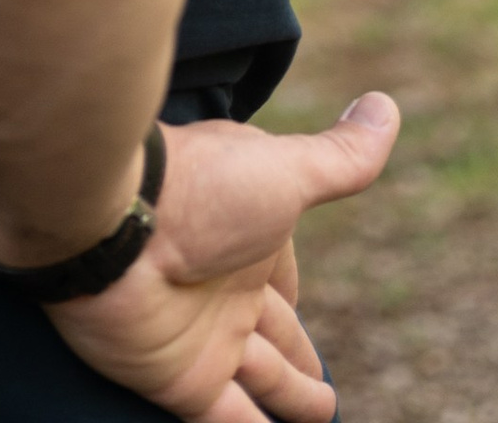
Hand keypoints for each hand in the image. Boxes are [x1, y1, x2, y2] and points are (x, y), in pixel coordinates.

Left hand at [42, 98, 397, 421]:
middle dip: (300, 367)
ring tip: (318, 421)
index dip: (297, 305)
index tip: (302, 315)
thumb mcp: (285, 171)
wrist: (111, 221)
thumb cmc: (199, 185)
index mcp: (250, 242)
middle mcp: (227, 292)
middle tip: (322, 400)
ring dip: (290, 406)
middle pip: (278, 341)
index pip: (285, 287)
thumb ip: (338, 157)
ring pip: (264, 384)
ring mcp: (205, 340)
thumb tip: (386, 107)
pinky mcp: (183, 383)